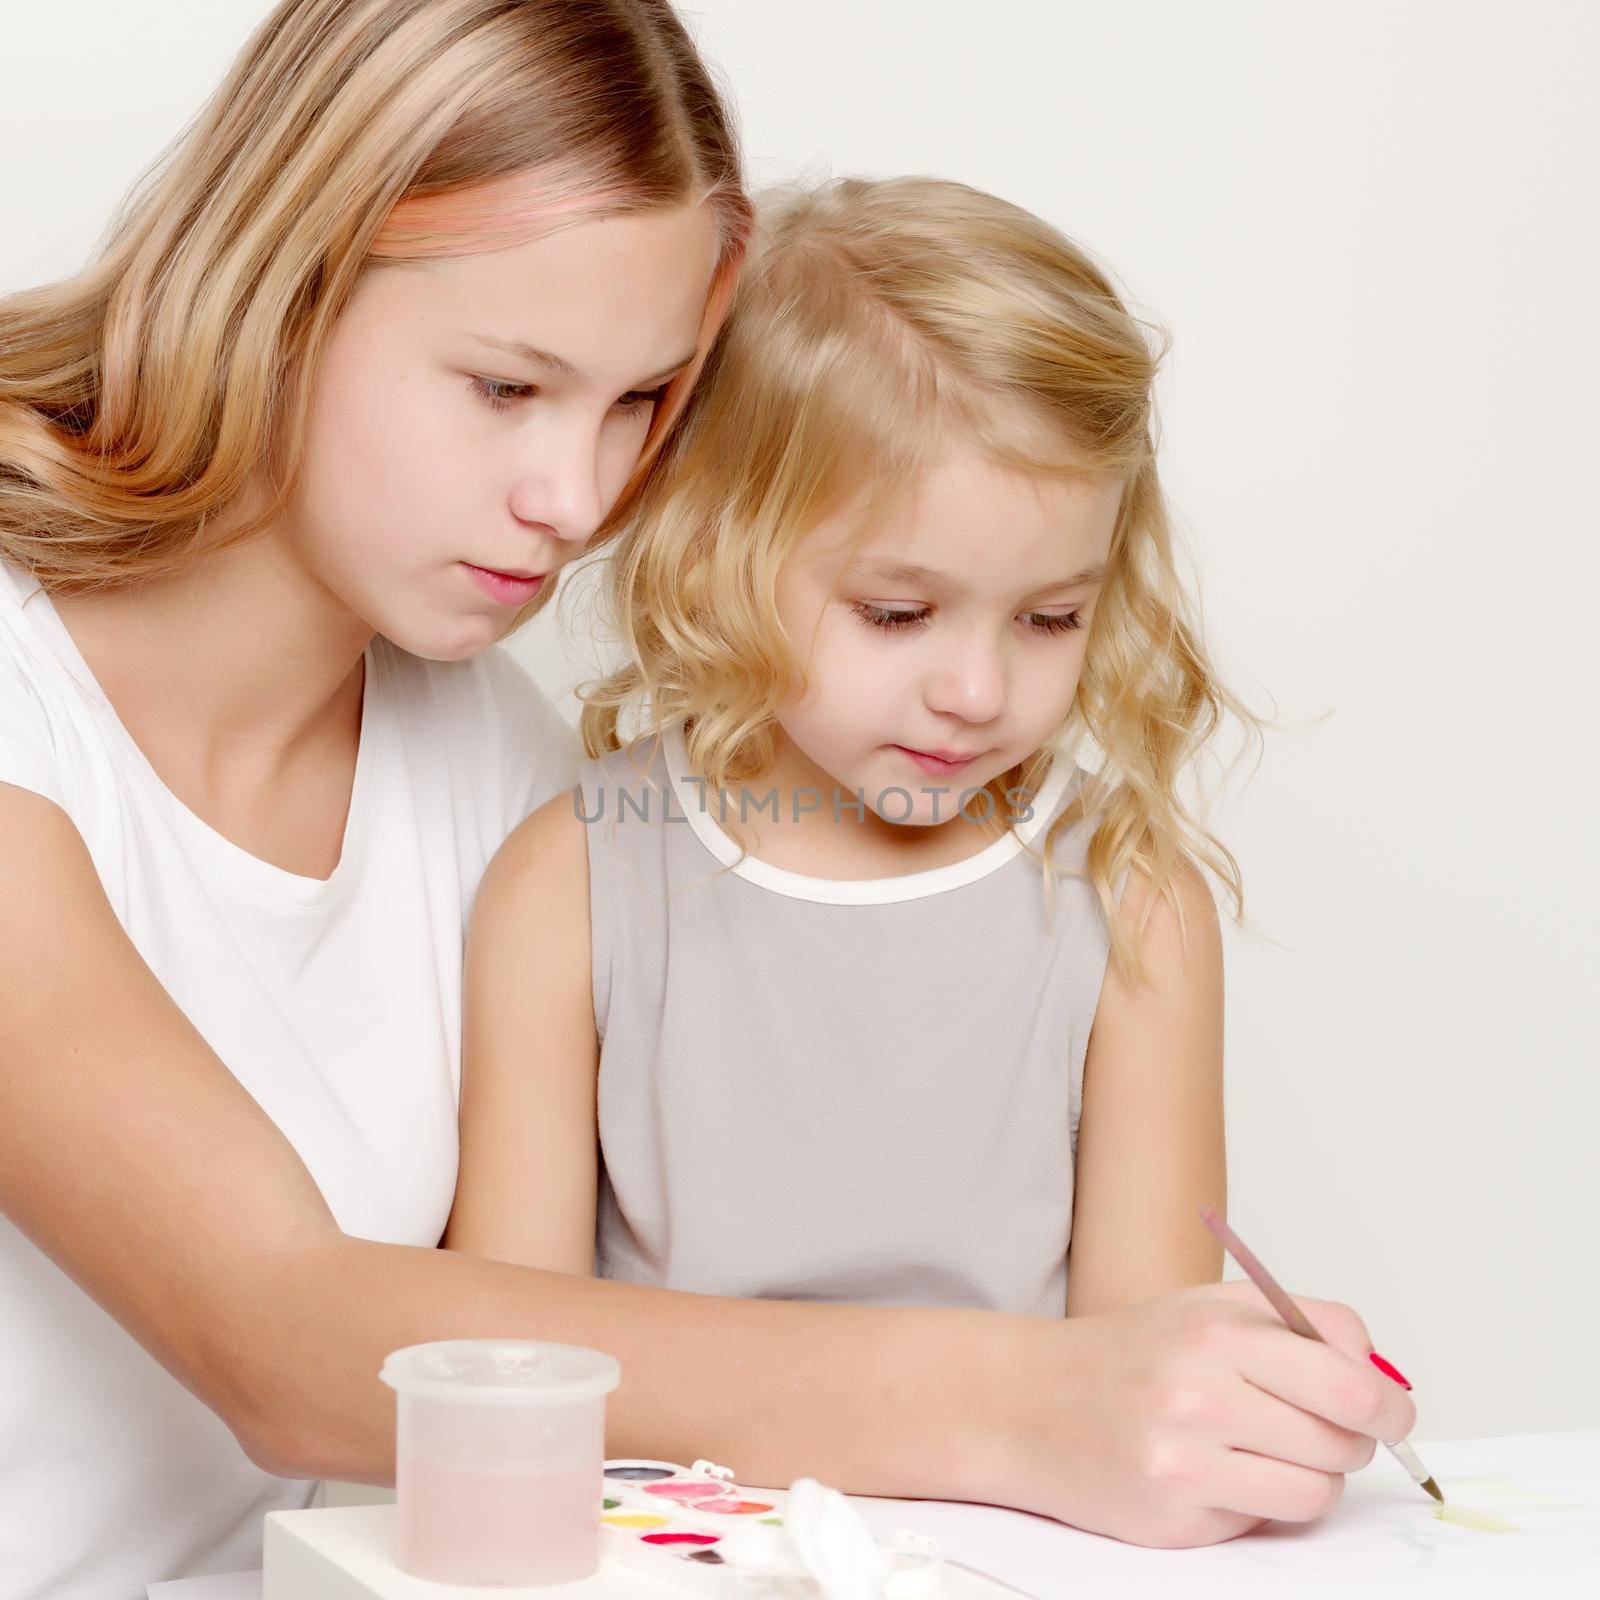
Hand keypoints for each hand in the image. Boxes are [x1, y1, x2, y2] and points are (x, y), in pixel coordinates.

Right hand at [981, 1279, 1416, 1546]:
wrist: (1029, 1402)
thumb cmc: (1133, 1353)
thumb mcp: (1210, 1308)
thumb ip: (1302, 1326)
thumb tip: (1383, 1377)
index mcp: (1217, 1331)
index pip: (1349, 1381)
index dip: (1388, 1404)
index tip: (1390, 1411)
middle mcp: (1200, 1393)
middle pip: (1342, 1441)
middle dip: (1347, 1439)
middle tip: (1317, 1426)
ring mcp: (1184, 1461)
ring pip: (1314, 1491)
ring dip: (1307, 1477)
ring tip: (1261, 1449)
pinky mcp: (1174, 1517)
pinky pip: (1264, 1520)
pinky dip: (1256, 1501)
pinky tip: (1214, 1472)